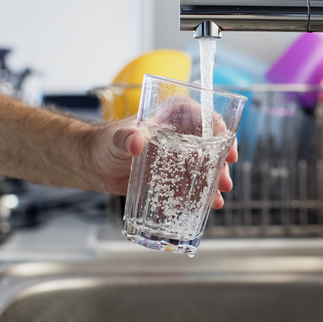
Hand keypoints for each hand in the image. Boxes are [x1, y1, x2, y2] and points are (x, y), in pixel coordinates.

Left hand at [88, 114, 237, 208]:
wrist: (95, 166)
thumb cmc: (103, 143)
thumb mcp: (114, 139)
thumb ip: (124, 138)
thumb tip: (136, 140)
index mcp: (172, 115)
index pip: (204, 116)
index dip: (220, 131)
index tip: (227, 147)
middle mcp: (180, 133)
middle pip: (211, 145)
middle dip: (221, 165)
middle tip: (225, 183)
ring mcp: (178, 155)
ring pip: (205, 166)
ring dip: (214, 183)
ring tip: (216, 200)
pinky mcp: (173, 174)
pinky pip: (192, 183)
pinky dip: (200, 194)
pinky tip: (204, 206)